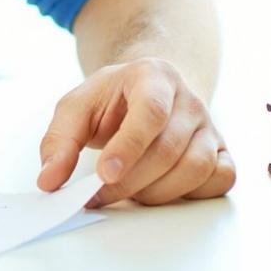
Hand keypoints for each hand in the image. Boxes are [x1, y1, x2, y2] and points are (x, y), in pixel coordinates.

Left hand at [35, 56, 234, 207]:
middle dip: (130, 181)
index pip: (150, 111)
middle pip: (168, 148)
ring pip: (196, 168)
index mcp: (153, 76)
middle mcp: (189, 99)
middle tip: (99, 194)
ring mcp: (210, 126)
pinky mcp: (222, 151)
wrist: (149, 91)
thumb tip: (49, 181)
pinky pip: (219, 180)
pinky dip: (190, 193)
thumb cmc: (113, 101)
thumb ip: (59, 141)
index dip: (129, 146)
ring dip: (157, 191)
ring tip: (128, 190)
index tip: (104, 174)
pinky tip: (161, 188)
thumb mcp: (77, 107)